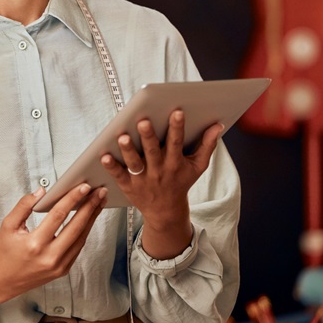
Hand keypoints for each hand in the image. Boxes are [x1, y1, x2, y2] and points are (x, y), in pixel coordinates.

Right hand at [0, 183, 106, 317]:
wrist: (3, 281)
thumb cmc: (4, 252)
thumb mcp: (7, 225)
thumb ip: (23, 206)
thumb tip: (41, 192)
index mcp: (34, 243)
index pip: (58, 215)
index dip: (73, 199)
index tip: (83, 187)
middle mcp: (49, 256)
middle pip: (76, 227)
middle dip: (90, 207)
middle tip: (100, 191)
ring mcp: (58, 266)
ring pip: (81, 238)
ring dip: (92, 219)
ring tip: (98, 202)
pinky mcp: (63, 270)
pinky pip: (78, 248)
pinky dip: (84, 232)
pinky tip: (88, 219)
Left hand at [100, 109, 222, 256]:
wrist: (166, 211)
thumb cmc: (181, 182)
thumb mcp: (197, 166)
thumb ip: (207, 145)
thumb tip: (217, 126)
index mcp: (175, 162)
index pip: (177, 142)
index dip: (177, 127)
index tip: (176, 111)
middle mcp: (159, 170)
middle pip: (153, 151)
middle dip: (149, 136)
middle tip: (143, 121)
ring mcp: (143, 178)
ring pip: (135, 162)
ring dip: (128, 150)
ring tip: (123, 136)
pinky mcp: (129, 185)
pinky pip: (119, 175)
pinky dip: (112, 166)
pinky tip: (104, 156)